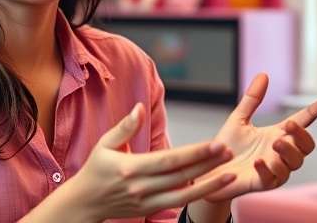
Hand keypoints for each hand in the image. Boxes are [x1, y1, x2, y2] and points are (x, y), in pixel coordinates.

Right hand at [56, 103, 237, 220]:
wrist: (85, 202)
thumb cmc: (96, 168)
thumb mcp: (105, 143)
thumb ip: (125, 126)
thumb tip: (139, 107)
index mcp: (131, 167)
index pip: (169, 160)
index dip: (194, 153)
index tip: (215, 143)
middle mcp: (141, 187)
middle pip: (181, 176)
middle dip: (207, 164)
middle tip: (229, 152)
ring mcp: (147, 201)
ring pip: (184, 194)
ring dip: (209, 184)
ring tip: (231, 173)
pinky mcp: (150, 210)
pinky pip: (178, 203)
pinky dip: (196, 195)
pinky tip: (213, 186)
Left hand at [202, 74, 316, 201]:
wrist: (209, 171)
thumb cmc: (226, 147)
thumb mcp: (238, 119)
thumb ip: (252, 100)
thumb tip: (264, 75)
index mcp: (277, 134)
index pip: (304, 121)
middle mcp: (280, 152)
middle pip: (307, 145)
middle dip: (301, 136)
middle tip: (288, 126)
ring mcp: (274, 169)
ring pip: (294, 163)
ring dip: (288, 152)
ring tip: (274, 144)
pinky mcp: (261, 183)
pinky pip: (272, 179)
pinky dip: (268, 170)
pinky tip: (259, 162)